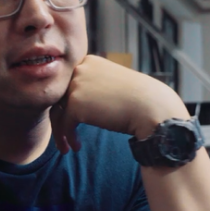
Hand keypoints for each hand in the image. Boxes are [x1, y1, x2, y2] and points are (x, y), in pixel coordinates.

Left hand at [49, 55, 188, 152]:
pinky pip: (64, 124)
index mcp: (89, 62)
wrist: (151, 108)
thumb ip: (93, 86)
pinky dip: (68, 138)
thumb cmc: (137, 100)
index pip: (68, 83)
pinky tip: (76, 147)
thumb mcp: (112, 84)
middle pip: (60, 97)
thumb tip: (76, 103)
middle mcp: (80, 69)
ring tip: (66, 148)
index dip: (67, 103)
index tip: (72, 120)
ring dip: (61, 131)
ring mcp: (76, 85)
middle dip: (61, 119)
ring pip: (58, 112)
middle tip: (65, 137)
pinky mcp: (76, 103)